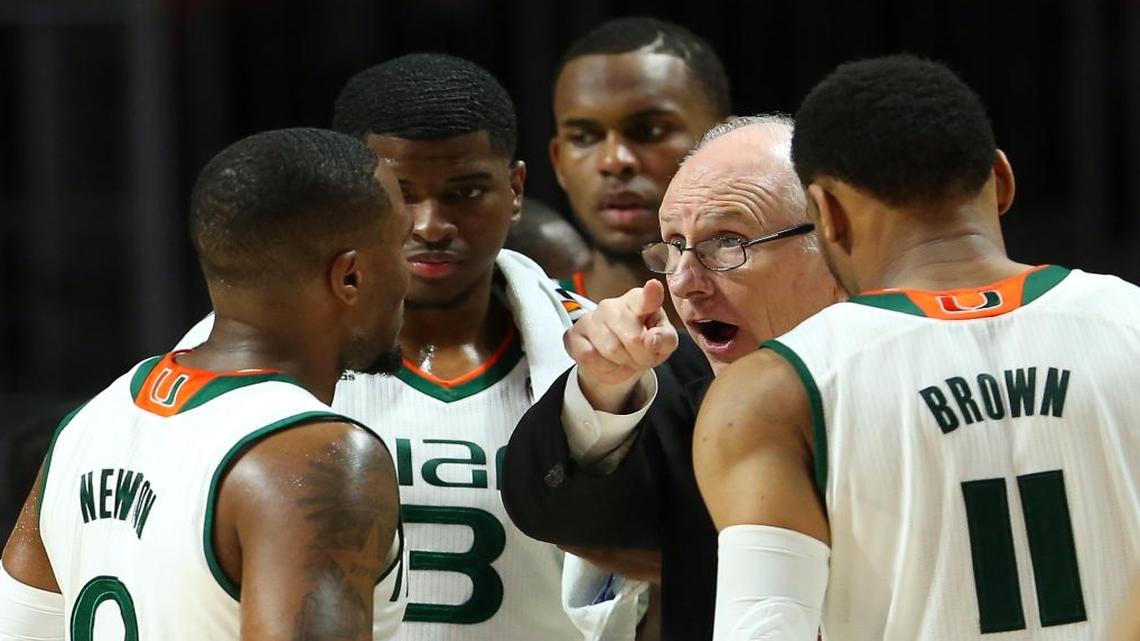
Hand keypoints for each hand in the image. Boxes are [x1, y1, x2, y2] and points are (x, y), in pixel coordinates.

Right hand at [564, 280, 677, 411]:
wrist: (616, 359)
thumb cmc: (642, 342)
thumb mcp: (663, 342)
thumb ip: (665, 339)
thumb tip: (652, 341)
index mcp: (637, 301)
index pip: (645, 298)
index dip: (650, 295)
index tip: (654, 287)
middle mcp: (611, 305)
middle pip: (633, 339)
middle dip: (642, 356)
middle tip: (642, 356)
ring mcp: (589, 319)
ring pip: (612, 350)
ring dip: (623, 363)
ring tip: (625, 358)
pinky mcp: (573, 335)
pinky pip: (590, 357)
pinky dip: (603, 367)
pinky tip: (606, 360)